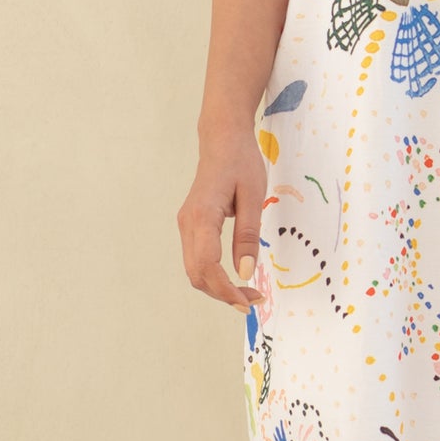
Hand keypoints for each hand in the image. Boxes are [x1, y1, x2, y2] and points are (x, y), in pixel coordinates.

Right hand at [178, 127, 267, 309]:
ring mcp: (185, 225)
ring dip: (218, 287)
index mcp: (202, 216)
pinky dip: (213, 275)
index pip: (207, 265)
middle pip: (197, 274)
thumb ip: (247, 235)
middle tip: (254, 301)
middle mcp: (187, 223)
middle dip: (223, 294)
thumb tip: (245, 272)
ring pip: (195, 270)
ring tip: (248, 293)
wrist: (222, 139)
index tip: (248, 301)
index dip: (225, 289)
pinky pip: (197, 259)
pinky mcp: (190, 226)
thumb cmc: (241, 162)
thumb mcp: (253, 197)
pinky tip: (234, 278)